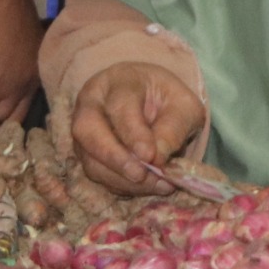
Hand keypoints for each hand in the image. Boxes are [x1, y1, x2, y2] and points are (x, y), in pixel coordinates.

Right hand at [69, 63, 206, 194]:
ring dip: (120, 177)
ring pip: (89, 158)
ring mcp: (84, 130)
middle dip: (114, 157)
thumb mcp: (184, 106)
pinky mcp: (85, 154)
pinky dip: (120, 184)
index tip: (150, 156)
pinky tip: (146, 186)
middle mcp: (92, 103)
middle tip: (140, 175)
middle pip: (88, 130)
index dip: (133, 133)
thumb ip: (175, 127)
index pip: (119, 105)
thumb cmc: (168, 101)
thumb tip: (158, 158)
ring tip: (154, 184)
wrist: (152, 103)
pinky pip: (95, 174)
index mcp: (119, 81)